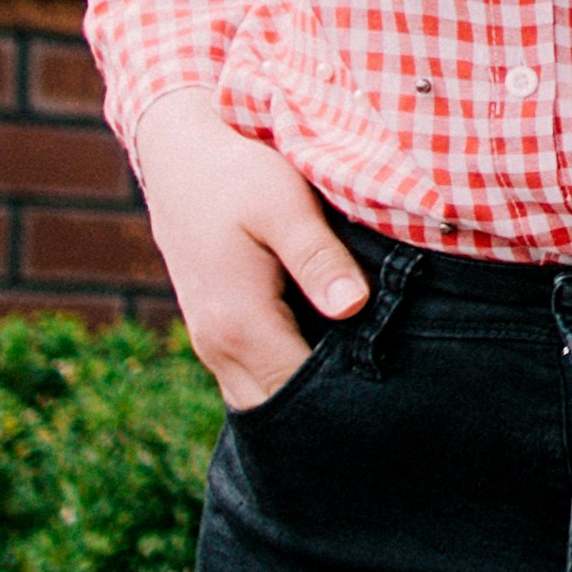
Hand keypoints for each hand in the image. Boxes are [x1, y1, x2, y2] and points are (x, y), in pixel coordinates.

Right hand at [132, 84, 367, 410]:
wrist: (180, 161)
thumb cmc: (239, 177)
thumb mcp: (286, 205)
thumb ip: (318, 259)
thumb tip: (353, 308)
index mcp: (238, 324)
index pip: (298, 392)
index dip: (345, 396)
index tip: (392, 385)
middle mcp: (217, 348)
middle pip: (278, 410)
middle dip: (327, 409)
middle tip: (386, 393)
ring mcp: (210, 346)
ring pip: (262, 399)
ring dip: (305, 396)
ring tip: (362, 376)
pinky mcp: (215, 335)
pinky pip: (252, 380)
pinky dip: (285, 379)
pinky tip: (328, 354)